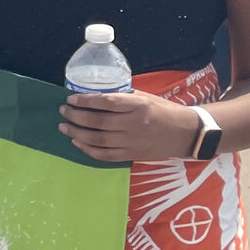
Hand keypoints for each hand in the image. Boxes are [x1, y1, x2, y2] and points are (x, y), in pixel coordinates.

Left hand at [60, 90, 200, 163]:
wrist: (185, 134)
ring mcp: (131, 142)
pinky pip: (104, 155)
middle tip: (63, 110)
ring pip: (97, 139)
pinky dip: (88, 149)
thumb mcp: (145, 97)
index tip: (71, 98)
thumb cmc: (163, 111)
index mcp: (138, 106)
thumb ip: (123, 97)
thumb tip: (95, 94)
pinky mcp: (131, 155)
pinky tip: (77, 143)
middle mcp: (133, 124)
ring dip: (76, 133)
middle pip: (97, 121)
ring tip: (64, 126)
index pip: (106, 102)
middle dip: (76, 116)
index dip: (86, 101)